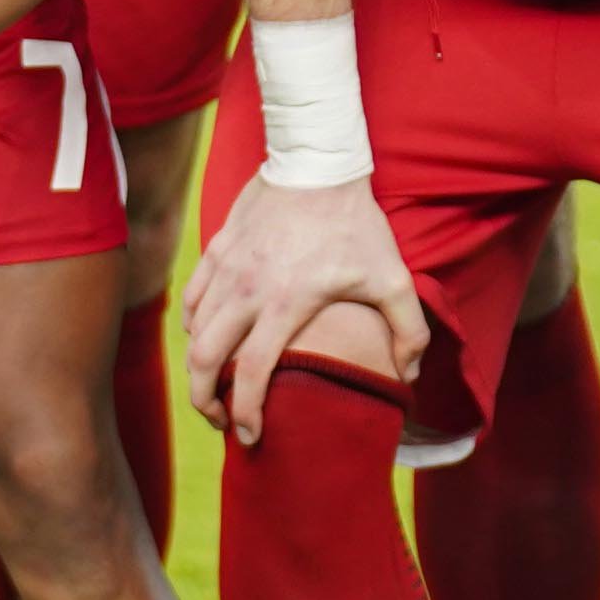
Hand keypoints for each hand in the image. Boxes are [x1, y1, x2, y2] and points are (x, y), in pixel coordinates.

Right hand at [177, 168, 420, 450]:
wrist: (316, 162)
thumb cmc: (355, 222)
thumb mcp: (393, 277)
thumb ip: (409, 330)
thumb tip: (407, 373)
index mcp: (285, 305)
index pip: (252, 373)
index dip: (246, 413)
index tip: (250, 436)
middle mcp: (246, 292)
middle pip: (204, 360)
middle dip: (205, 401)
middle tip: (219, 421)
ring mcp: (226, 269)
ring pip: (192, 332)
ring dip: (197, 367)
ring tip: (212, 386)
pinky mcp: (217, 249)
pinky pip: (191, 299)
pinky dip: (192, 327)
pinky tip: (205, 337)